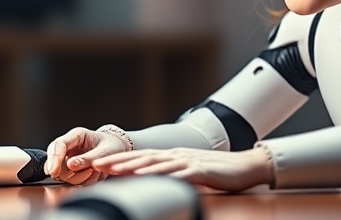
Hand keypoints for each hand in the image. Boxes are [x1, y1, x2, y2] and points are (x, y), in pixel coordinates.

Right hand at [45, 127, 129, 184]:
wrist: (117, 150)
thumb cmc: (112, 146)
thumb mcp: (104, 151)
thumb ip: (88, 158)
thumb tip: (70, 165)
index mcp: (77, 135)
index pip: (58, 145)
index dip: (54, 158)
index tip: (54, 171)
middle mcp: (69, 146)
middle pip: (55, 162)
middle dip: (69, 172)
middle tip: (89, 171)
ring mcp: (68, 159)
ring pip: (61, 174)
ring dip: (78, 178)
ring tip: (94, 171)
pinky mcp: (70, 170)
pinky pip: (69, 181)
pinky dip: (81, 181)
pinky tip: (92, 174)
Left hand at [91, 147, 272, 191]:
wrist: (245, 166)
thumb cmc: (217, 173)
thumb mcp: (189, 173)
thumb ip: (171, 176)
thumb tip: (152, 185)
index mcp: (172, 156)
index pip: (140, 157)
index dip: (119, 159)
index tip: (98, 163)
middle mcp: (176, 155)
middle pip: (141, 157)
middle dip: (117, 160)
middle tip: (95, 164)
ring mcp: (187, 161)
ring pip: (154, 163)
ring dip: (132, 166)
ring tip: (113, 169)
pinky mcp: (199, 170)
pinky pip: (177, 173)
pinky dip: (160, 174)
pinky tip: (148, 177)